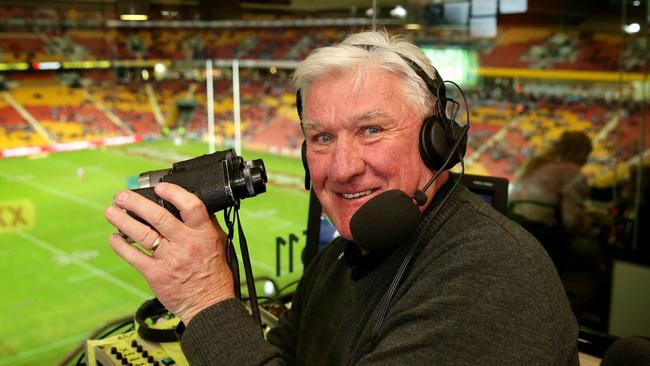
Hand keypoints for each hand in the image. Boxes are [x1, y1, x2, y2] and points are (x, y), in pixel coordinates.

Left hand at [104, 182, 234, 323]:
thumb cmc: (215, 274)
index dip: (173, 192)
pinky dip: (120, 245)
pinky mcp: (155, 274)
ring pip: (141, 233)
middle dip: (135, 202)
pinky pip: (133, 256)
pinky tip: (115, 237)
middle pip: (158, 216)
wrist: (209, 304)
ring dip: (122, 220)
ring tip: (110, 211)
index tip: (159, 187)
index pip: (190, 205)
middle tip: (121, 195)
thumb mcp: (219, 243)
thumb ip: (206, 224)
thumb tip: (190, 204)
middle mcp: (185, 243)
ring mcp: (169, 259)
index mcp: (203, 233)